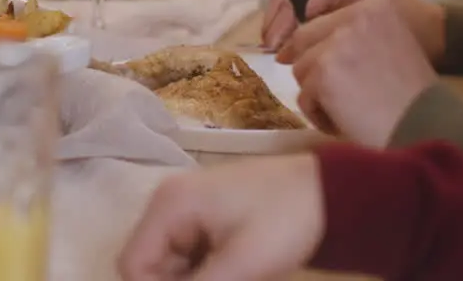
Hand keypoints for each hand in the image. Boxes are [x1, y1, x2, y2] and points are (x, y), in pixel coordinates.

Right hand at [118, 155, 324, 280]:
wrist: (330, 190)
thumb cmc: (285, 220)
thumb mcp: (242, 265)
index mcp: (169, 206)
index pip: (133, 263)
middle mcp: (168, 203)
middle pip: (149, 263)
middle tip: (226, 280)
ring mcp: (186, 207)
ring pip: (170, 263)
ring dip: (194, 279)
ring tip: (237, 276)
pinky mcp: (204, 216)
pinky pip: (189, 254)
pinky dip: (205, 271)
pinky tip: (236, 274)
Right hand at [262, 0, 444, 61]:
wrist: (439, 33)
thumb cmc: (409, 34)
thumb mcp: (369, 34)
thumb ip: (328, 37)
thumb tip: (290, 52)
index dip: (277, 21)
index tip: (275, 48)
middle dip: (275, 23)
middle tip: (271, 51)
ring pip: (292, 1)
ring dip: (282, 25)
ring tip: (281, 51)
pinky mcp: (340, 0)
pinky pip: (305, 8)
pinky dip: (295, 27)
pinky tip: (298, 48)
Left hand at [290, 0, 437, 145]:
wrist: (427, 126)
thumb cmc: (412, 93)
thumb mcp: (390, 44)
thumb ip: (352, 35)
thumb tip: (288, 48)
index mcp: (375, 4)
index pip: (322, 20)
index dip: (320, 47)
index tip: (337, 69)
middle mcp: (355, 16)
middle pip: (304, 40)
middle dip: (314, 70)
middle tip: (339, 93)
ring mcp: (337, 44)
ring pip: (301, 69)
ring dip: (317, 94)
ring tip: (347, 109)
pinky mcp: (323, 73)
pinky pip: (303, 96)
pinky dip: (318, 114)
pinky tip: (343, 122)